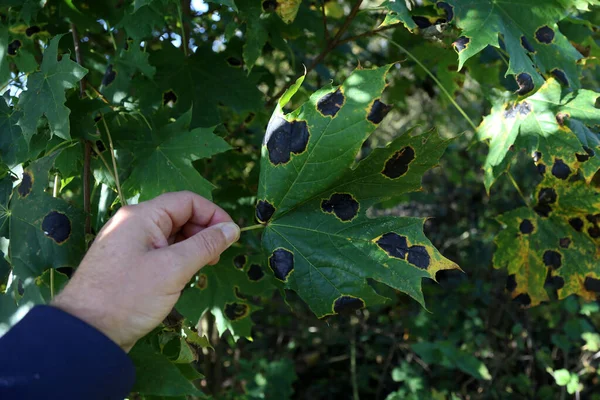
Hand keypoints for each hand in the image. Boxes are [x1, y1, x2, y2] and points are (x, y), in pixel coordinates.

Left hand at [52, 191, 239, 351]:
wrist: (86, 334)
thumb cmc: (129, 296)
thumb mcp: (174, 268)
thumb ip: (206, 245)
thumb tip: (232, 228)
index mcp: (141, 216)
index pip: (187, 201)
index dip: (214, 214)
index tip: (231, 237)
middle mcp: (133, 224)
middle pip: (179, 216)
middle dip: (203, 232)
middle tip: (217, 257)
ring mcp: (128, 244)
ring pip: (170, 235)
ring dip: (192, 247)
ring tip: (203, 268)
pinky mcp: (127, 264)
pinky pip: (159, 252)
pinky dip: (177, 259)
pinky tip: (183, 276)